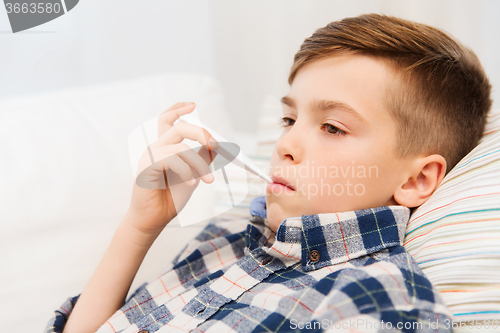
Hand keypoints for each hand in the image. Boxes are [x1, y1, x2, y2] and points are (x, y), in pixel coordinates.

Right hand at [125, 102, 217, 235]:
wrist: (154, 219)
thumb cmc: (170, 198)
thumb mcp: (193, 176)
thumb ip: (201, 159)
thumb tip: (215, 145)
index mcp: (165, 147)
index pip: (167, 120)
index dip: (177, 109)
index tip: (192, 104)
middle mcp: (155, 148)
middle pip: (178, 128)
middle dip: (201, 133)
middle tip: (215, 145)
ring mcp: (149, 156)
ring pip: (181, 148)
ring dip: (199, 164)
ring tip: (207, 180)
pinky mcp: (146, 167)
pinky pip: (172, 160)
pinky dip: (186, 172)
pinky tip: (189, 184)